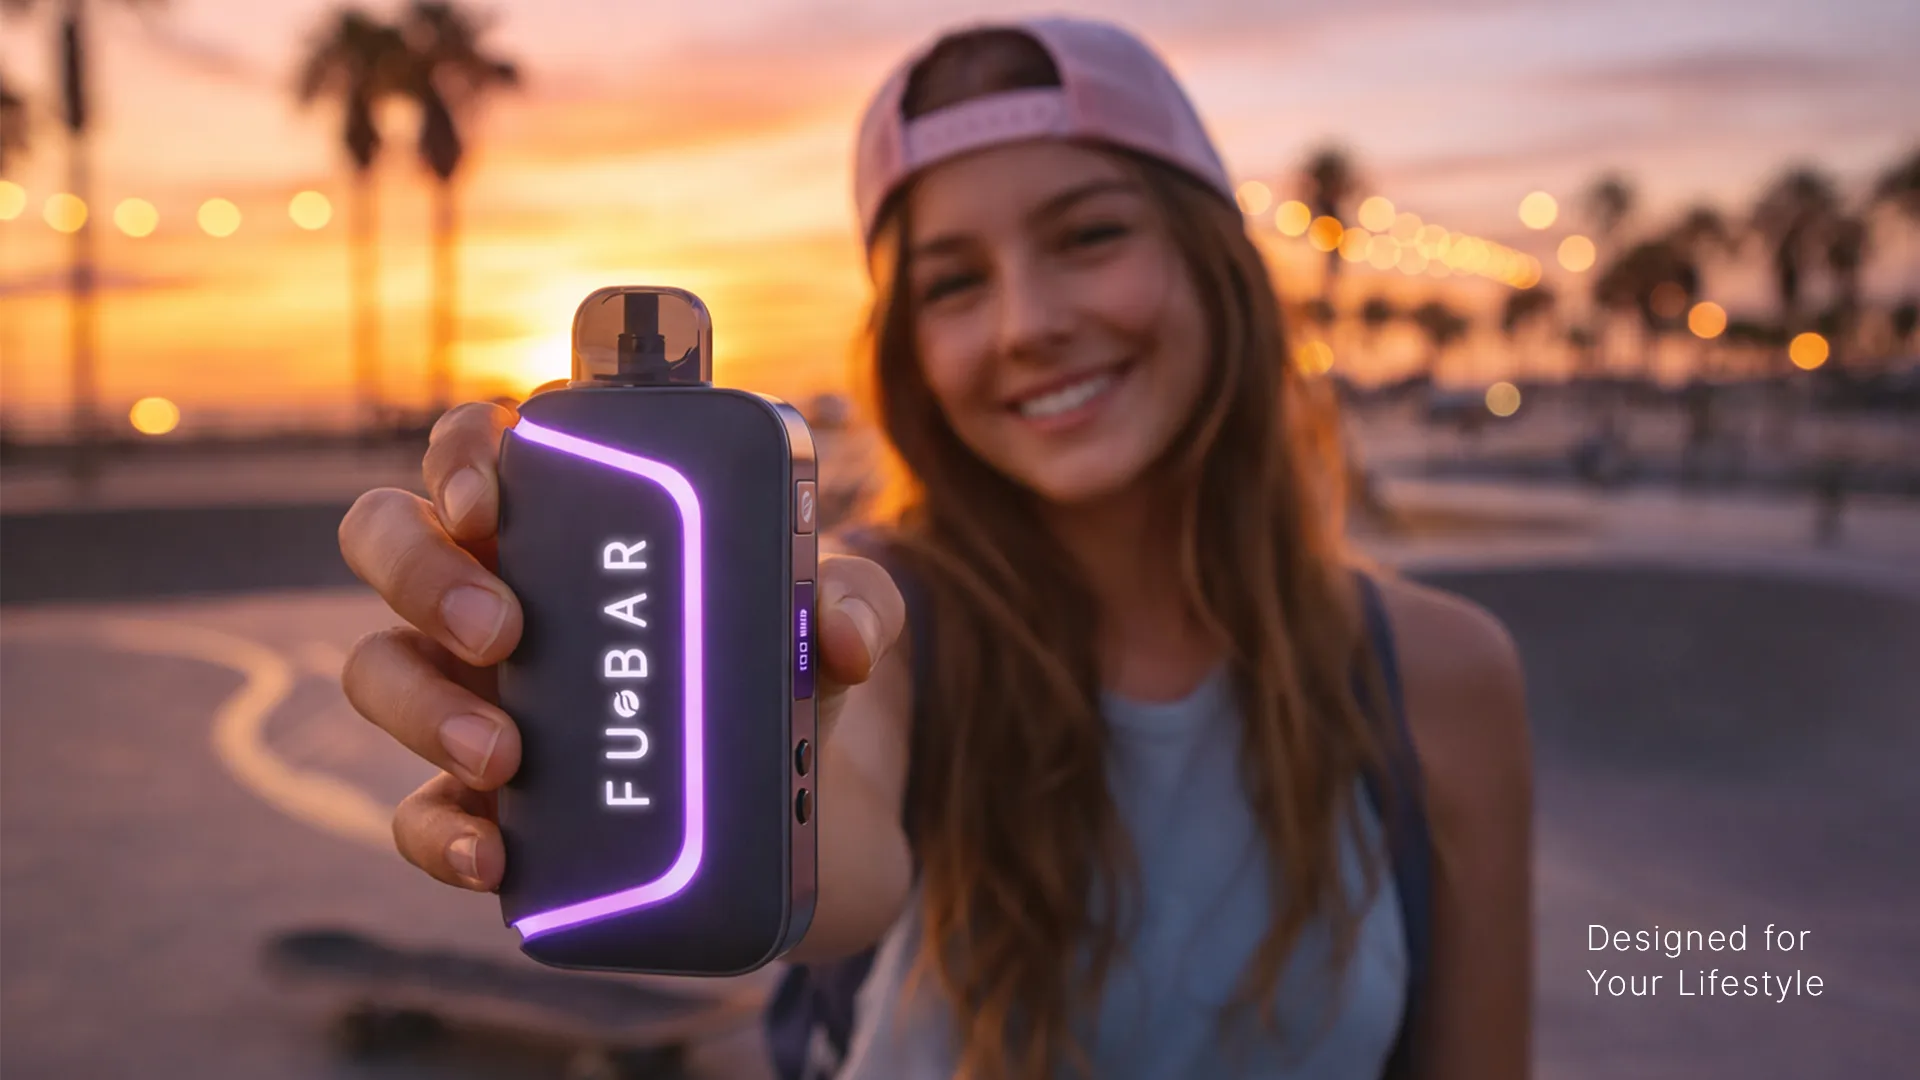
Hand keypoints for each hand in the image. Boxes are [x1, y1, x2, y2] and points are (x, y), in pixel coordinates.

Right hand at [338, 400, 904, 892]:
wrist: (792, 803)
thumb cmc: (785, 663)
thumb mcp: (834, 619)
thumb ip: (855, 602)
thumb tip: (842, 637)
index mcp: (561, 515)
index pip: (478, 447)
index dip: (464, 453)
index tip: (494, 496)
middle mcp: (493, 587)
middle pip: (389, 537)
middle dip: (422, 572)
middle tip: (503, 627)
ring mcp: (469, 690)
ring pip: (379, 670)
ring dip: (423, 708)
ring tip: (505, 755)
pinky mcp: (477, 798)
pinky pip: (419, 814)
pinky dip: (440, 836)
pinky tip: (492, 854)